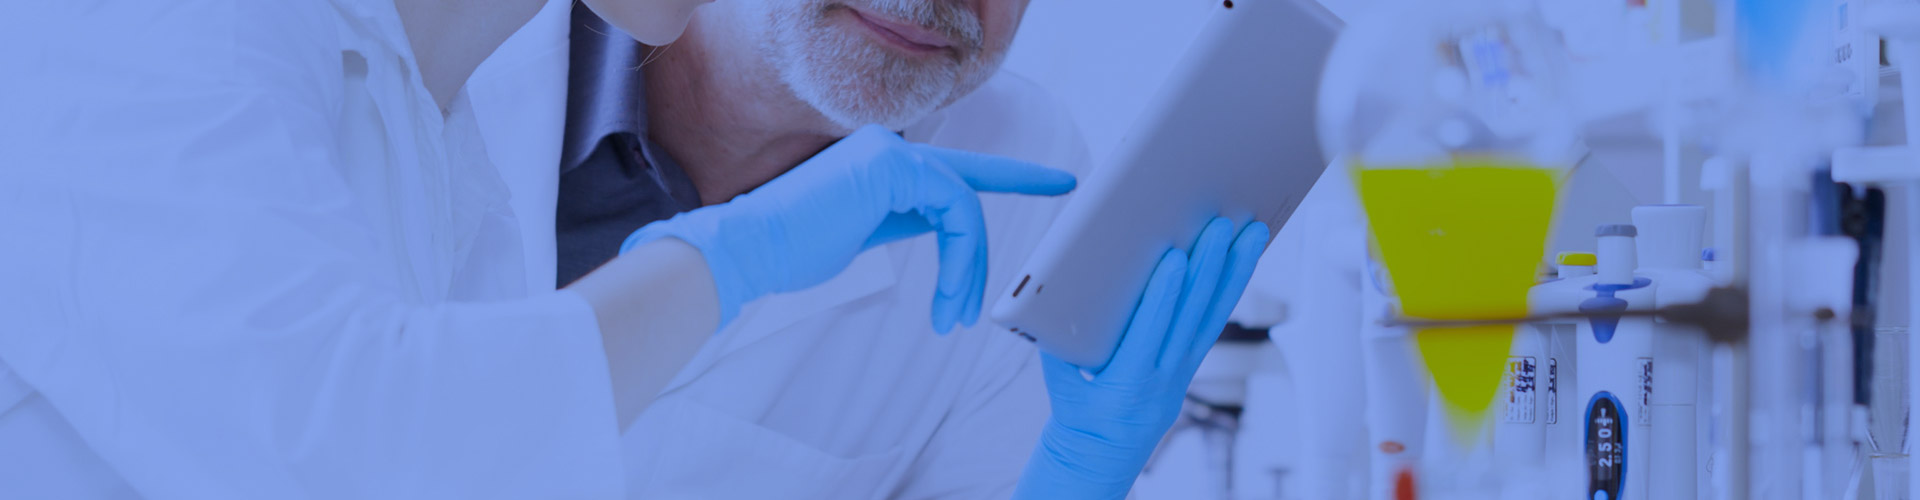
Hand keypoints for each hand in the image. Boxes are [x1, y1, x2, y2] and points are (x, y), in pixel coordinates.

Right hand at [620, 124, 1075, 332]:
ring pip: (965, 207)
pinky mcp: (894, 166)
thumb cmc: (793, 249)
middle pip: (965, 194)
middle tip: (977, 307)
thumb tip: (943, 228)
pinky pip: (957, 210)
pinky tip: (948, 295)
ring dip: (968, 269)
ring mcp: (894, 152)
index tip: (1058, 182)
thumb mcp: (863, 233)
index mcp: (883, 163)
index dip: (1013, 176)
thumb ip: (904, 219)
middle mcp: (892, 148)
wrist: (751, 249)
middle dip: (982, 252)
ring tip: (953, 315)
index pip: (956, 171)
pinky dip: (962, 258)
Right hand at [1014, 217, 1268, 498]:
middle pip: (1192, 316)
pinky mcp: (1190, 363)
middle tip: (1223, 226)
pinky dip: (1230, 287)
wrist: (1102, 457)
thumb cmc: (1075, 415)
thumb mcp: (1060, 386)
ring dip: (1235, 271)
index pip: (1151, 331)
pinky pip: (1214, 321)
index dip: (1164, 294)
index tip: (1176, 256)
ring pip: (1213, 315)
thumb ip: (1058, 345)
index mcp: (1127, 383)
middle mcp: (1164, 377)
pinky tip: (1243, 258)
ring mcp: (1183, 370)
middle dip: (1209, 268)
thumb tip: (1049, 295)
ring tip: (1253, 232)